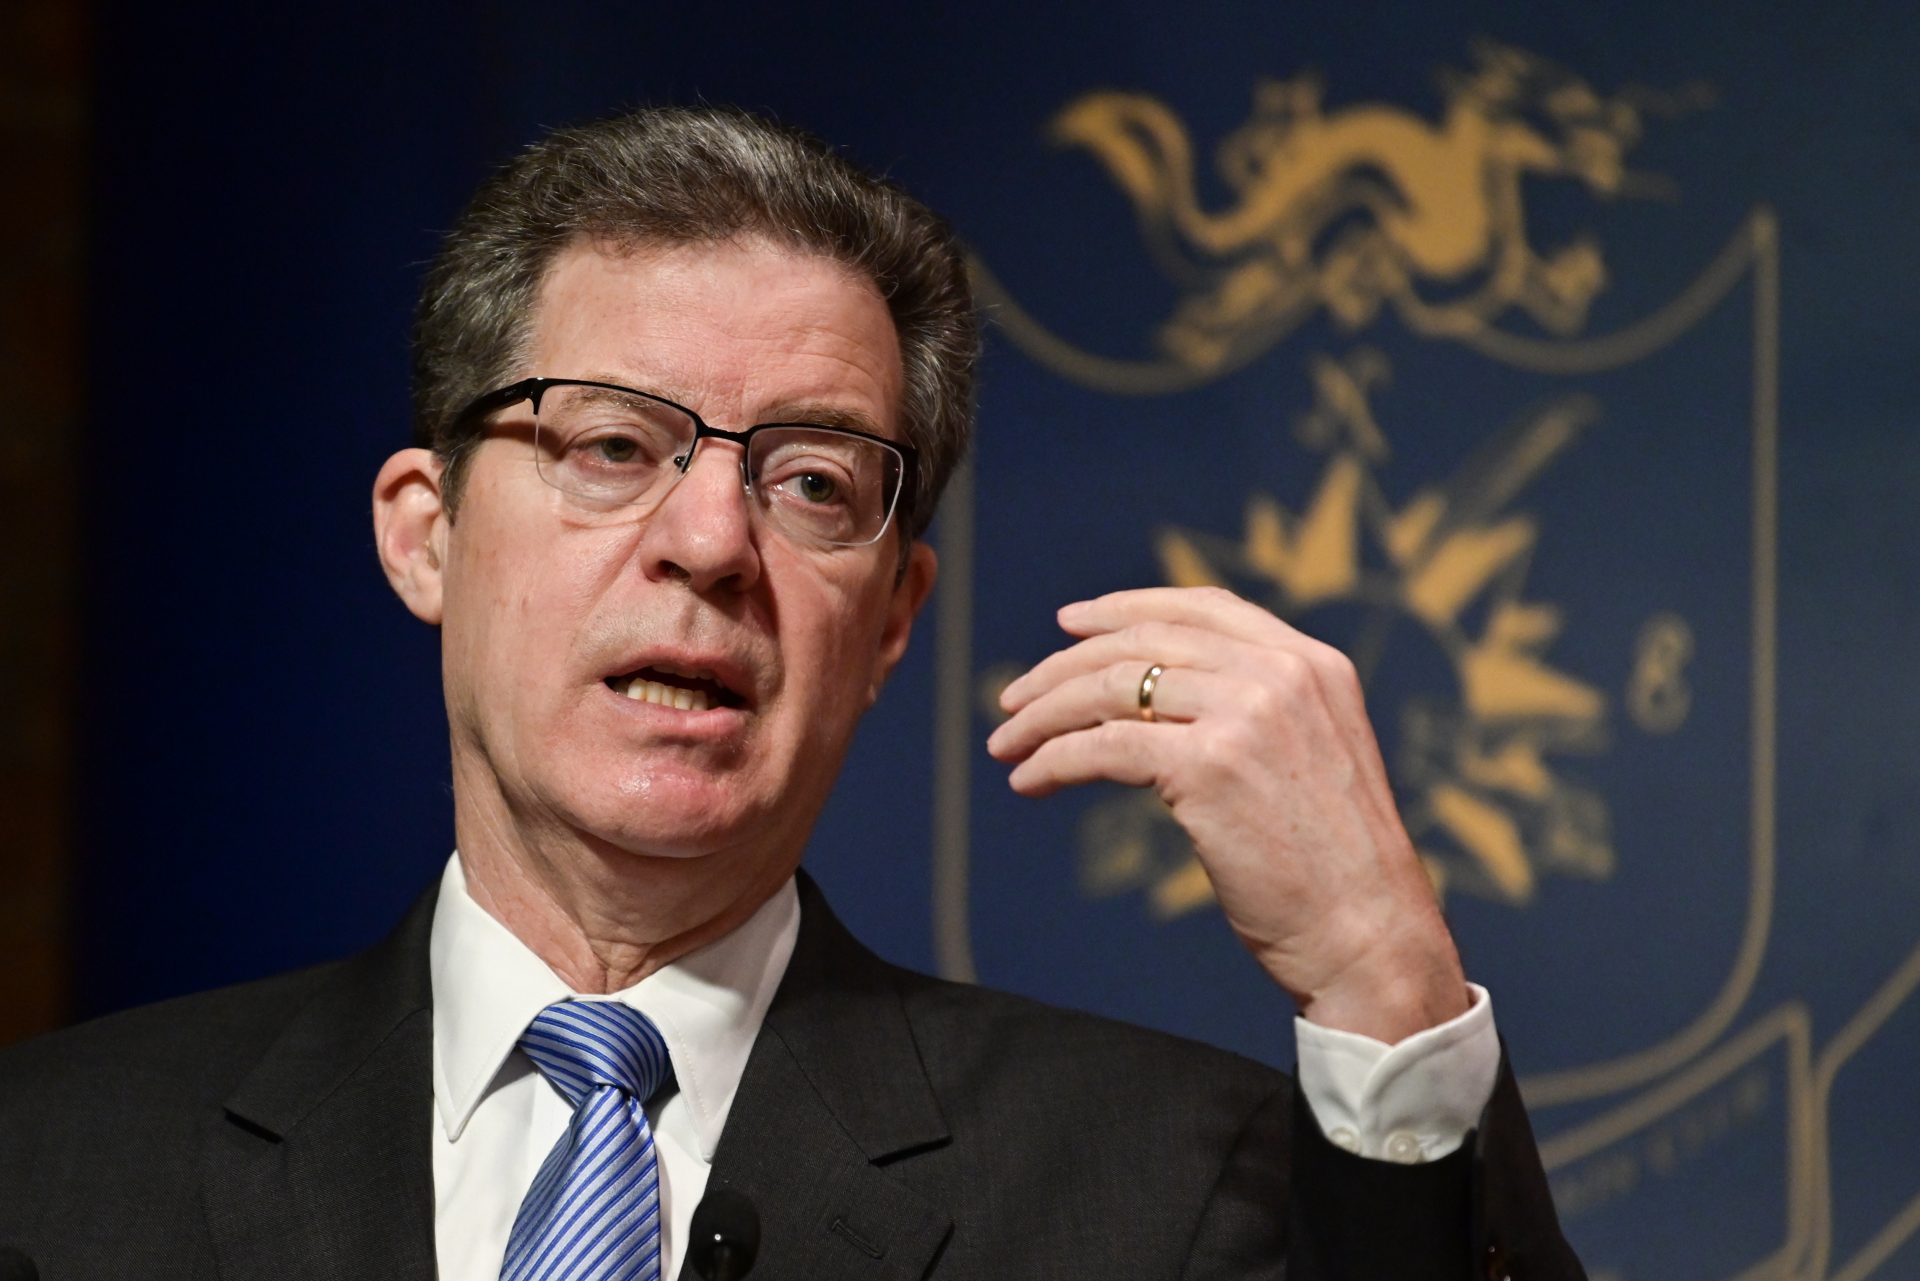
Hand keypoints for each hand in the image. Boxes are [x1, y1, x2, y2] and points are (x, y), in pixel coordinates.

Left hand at [986, 586, 1468, 1042]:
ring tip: (1006, 746)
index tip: (1069, 625)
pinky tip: (1028, 782)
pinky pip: (1103, 748)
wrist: (1370, 935)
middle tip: (1013, 697)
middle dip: (1063, 667)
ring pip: (1111, 689)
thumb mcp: (1313, 757)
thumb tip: (1163, 699)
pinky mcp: (1209, 766)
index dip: (1126, 608)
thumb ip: (1259, 711)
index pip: (1202, 607)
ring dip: (1043, 716)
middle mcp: (1282, 674)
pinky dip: (1053, 761)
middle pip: (1143, 642)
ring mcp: (1246, 714)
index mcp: (1313, 663)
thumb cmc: (1337, 869)